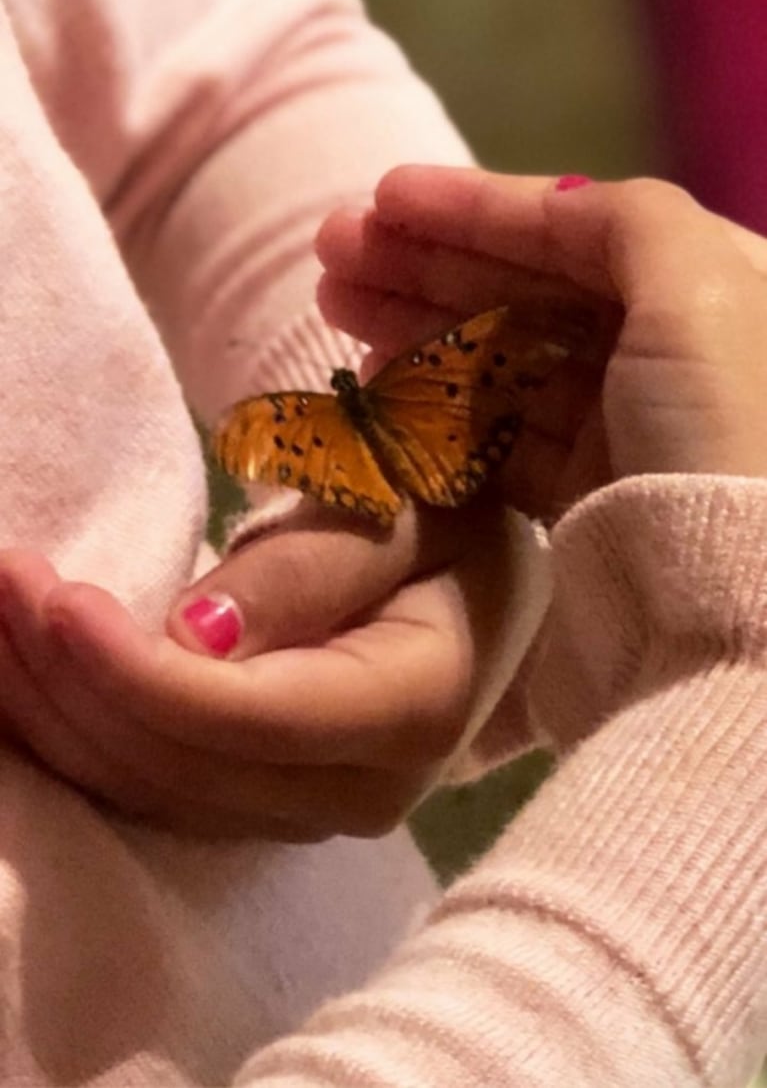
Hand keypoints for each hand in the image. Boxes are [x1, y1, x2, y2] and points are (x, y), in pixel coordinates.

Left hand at [0, 497, 541, 838]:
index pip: (252, 719)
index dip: (137, 672)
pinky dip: (71, 734)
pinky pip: (147, 790)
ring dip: (51, 708)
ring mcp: (306, 814)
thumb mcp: (404, 511)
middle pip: (182, 764)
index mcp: (413, 707)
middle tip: (2, 578)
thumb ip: (314, 569)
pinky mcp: (260, 808)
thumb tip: (191, 637)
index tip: (53, 597)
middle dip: (70, 679)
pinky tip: (17, 680)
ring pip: (149, 789)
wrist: (479, 586)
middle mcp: (361, 790)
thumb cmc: (450, 522)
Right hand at [317, 168, 766, 503]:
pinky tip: (379, 384)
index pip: (577, 229)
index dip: (475, 206)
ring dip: (419, 326)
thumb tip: (546, 206)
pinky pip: (502, 433)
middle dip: (427, 263)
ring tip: (334, 305)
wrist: (742, 608)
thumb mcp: (702, 290)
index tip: (380, 196)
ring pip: (506, 360)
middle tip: (332, 251)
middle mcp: (674, 352)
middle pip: (531, 289)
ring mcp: (630, 427)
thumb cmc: (726, 430)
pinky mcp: (592, 496)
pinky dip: (440, 405)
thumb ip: (626, 218)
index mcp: (717, 288)